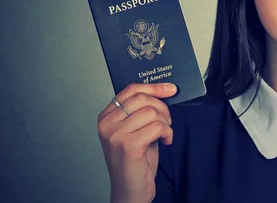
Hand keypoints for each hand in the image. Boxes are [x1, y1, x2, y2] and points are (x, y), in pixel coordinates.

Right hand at [97, 83, 176, 202]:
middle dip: (162, 107)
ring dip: (165, 122)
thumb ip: (142, 110)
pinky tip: (165, 141)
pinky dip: (167, 133)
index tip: (170, 89)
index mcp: (106, 116)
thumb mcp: (136, 129)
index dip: (154, 87)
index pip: (131, 89)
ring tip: (165, 133)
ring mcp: (115, 134)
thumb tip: (164, 90)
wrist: (131, 189)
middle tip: (167, 121)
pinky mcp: (128, 146)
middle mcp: (107, 124)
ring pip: (151, 112)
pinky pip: (157, 127)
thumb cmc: (136, 160)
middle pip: (142, 98)